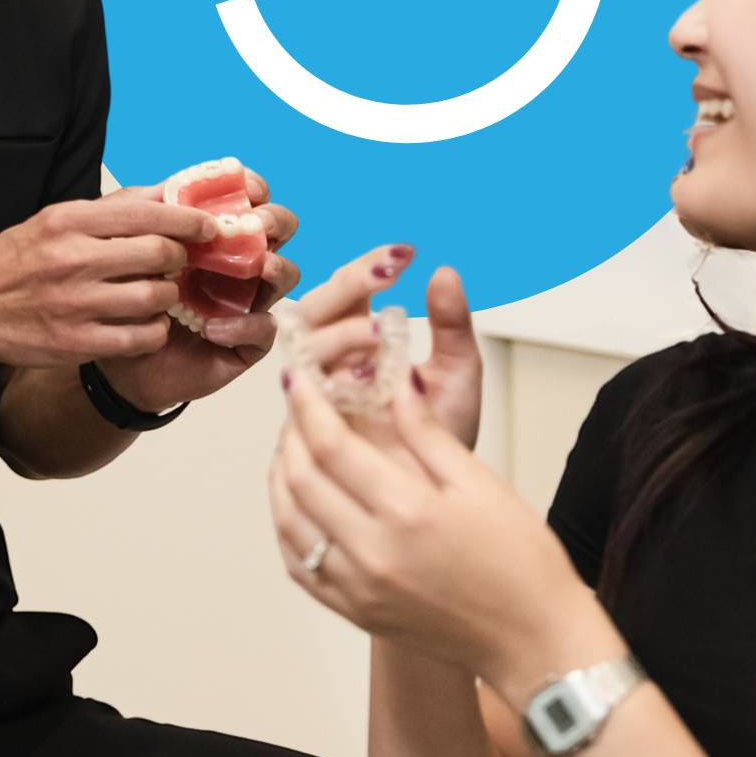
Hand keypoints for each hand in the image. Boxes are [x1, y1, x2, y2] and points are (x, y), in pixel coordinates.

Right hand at [0, 194, 213, 369]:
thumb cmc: (13, 262)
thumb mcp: (53, 219)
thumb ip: (109, 209)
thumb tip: (163, 192)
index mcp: (67, 221)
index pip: (145, 213)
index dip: (187, 219)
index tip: (207, 226)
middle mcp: (72, 259)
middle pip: (157, 254)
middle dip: (180, 258)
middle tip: (181, 261)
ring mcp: (76, 304)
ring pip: (154, 297)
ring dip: (168, 295)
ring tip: (161, 292)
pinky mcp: (77, 343)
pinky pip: (140, 337)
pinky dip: (155, 330)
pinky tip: (148, 323)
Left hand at [96, 166, 302, 409]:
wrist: (118, 357)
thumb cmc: (128, 298)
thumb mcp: (131, 249)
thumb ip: (152, 216)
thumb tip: (175, 186)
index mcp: (215, 234)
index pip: (250, 200)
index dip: (256, 188)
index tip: (247, 188)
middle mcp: (238, 263)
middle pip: (280, 230)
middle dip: (276, 221)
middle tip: (257, 225)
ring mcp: (246, 300)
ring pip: (285, 275)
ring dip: (277, 267)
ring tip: (259, 268)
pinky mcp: (246, 340)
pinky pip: (264, 328)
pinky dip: (243, 325)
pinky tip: (211, 329)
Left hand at [269, 357, 602, 684]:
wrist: (533, 641)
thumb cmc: (520, 563)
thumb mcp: (481, 483)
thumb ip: (428, 431)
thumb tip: (396, 383)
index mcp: (408, 513)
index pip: (332, 446)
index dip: (307, 404)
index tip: (300, 378)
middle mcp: (373, 553)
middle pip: (300, 481)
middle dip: (290, 434)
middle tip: (296, 406)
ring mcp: (359, 588)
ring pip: (288, 523)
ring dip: (280, 478)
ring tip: (291, 446)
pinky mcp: (356, 612)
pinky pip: (300, 566)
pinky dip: (288, 527)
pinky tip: (297, 503)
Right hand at [284, 249, 483, 447]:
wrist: (436, 501)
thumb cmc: (443, 439)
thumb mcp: (458, 375)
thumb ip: (452, 326)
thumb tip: (445, 272)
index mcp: (361, 341)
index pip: (349, 291)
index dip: (367, 269)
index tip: (404, 255)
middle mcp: (331, 365)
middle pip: (312, 313)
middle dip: (343, 293)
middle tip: (382, 282)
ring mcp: (315, 400)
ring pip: (301, 352)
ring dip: (337, 337)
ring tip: (378, 336)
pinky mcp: (306, 436)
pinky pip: (297, 405)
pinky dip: (324, 390)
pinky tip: (358, 386)